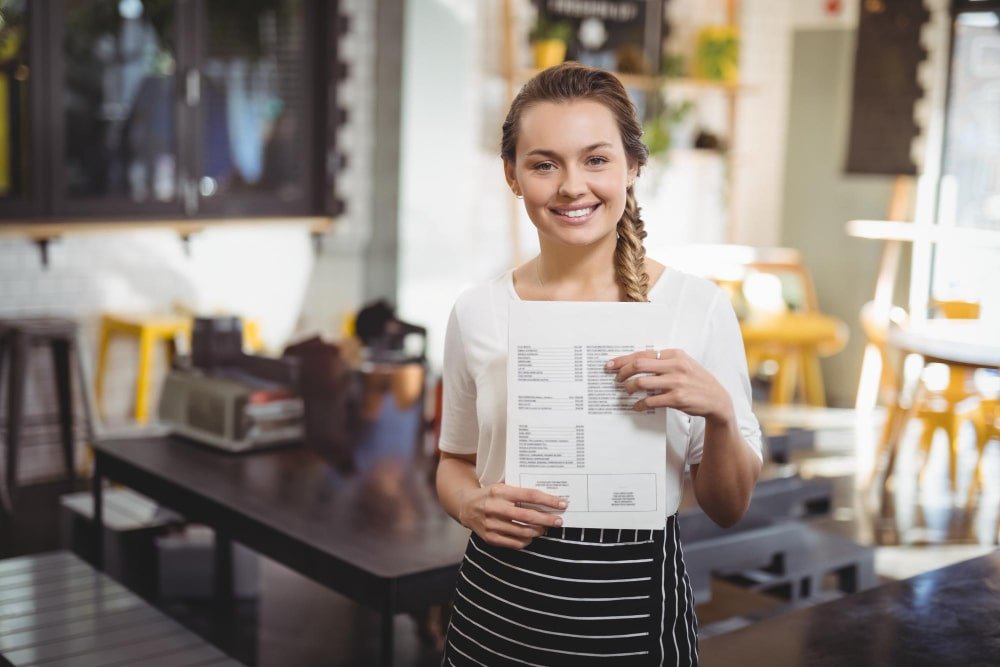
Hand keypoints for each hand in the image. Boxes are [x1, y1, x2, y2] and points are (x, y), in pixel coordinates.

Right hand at [458, 483, 565, 548]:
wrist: (466, 507)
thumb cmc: (490, 495)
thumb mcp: (502, 487)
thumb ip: (520, 492)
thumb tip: (548, 497)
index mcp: (500, 491)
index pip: (529, 495)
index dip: (548, 500)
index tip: (562, 504)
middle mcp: (494, 507)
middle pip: (527, 516)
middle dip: (547, 519)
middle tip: (558, 521)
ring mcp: (491, 524)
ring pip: (522, 531)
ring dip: (538, 531)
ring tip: (545, 529)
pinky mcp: (489, 537)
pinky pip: (514, 543)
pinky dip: (526, 540)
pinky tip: (531, 536)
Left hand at [607, 349, 733, 422]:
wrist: (717, 399)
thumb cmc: (696, 381)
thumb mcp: (683, 364)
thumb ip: (663, 362)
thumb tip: (636, 364)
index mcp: (675, 354)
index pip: (642, 354)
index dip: (623, 360)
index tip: (610, 365)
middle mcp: (675, 365)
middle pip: (639, 365)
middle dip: (622, 372)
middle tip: (616, 379)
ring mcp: (676, 382)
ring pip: (641, 382)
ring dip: (629, 388)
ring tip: (626, 392)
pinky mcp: (677, 398)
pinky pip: (650, 401)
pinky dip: (639, 404)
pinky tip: (636, 406)